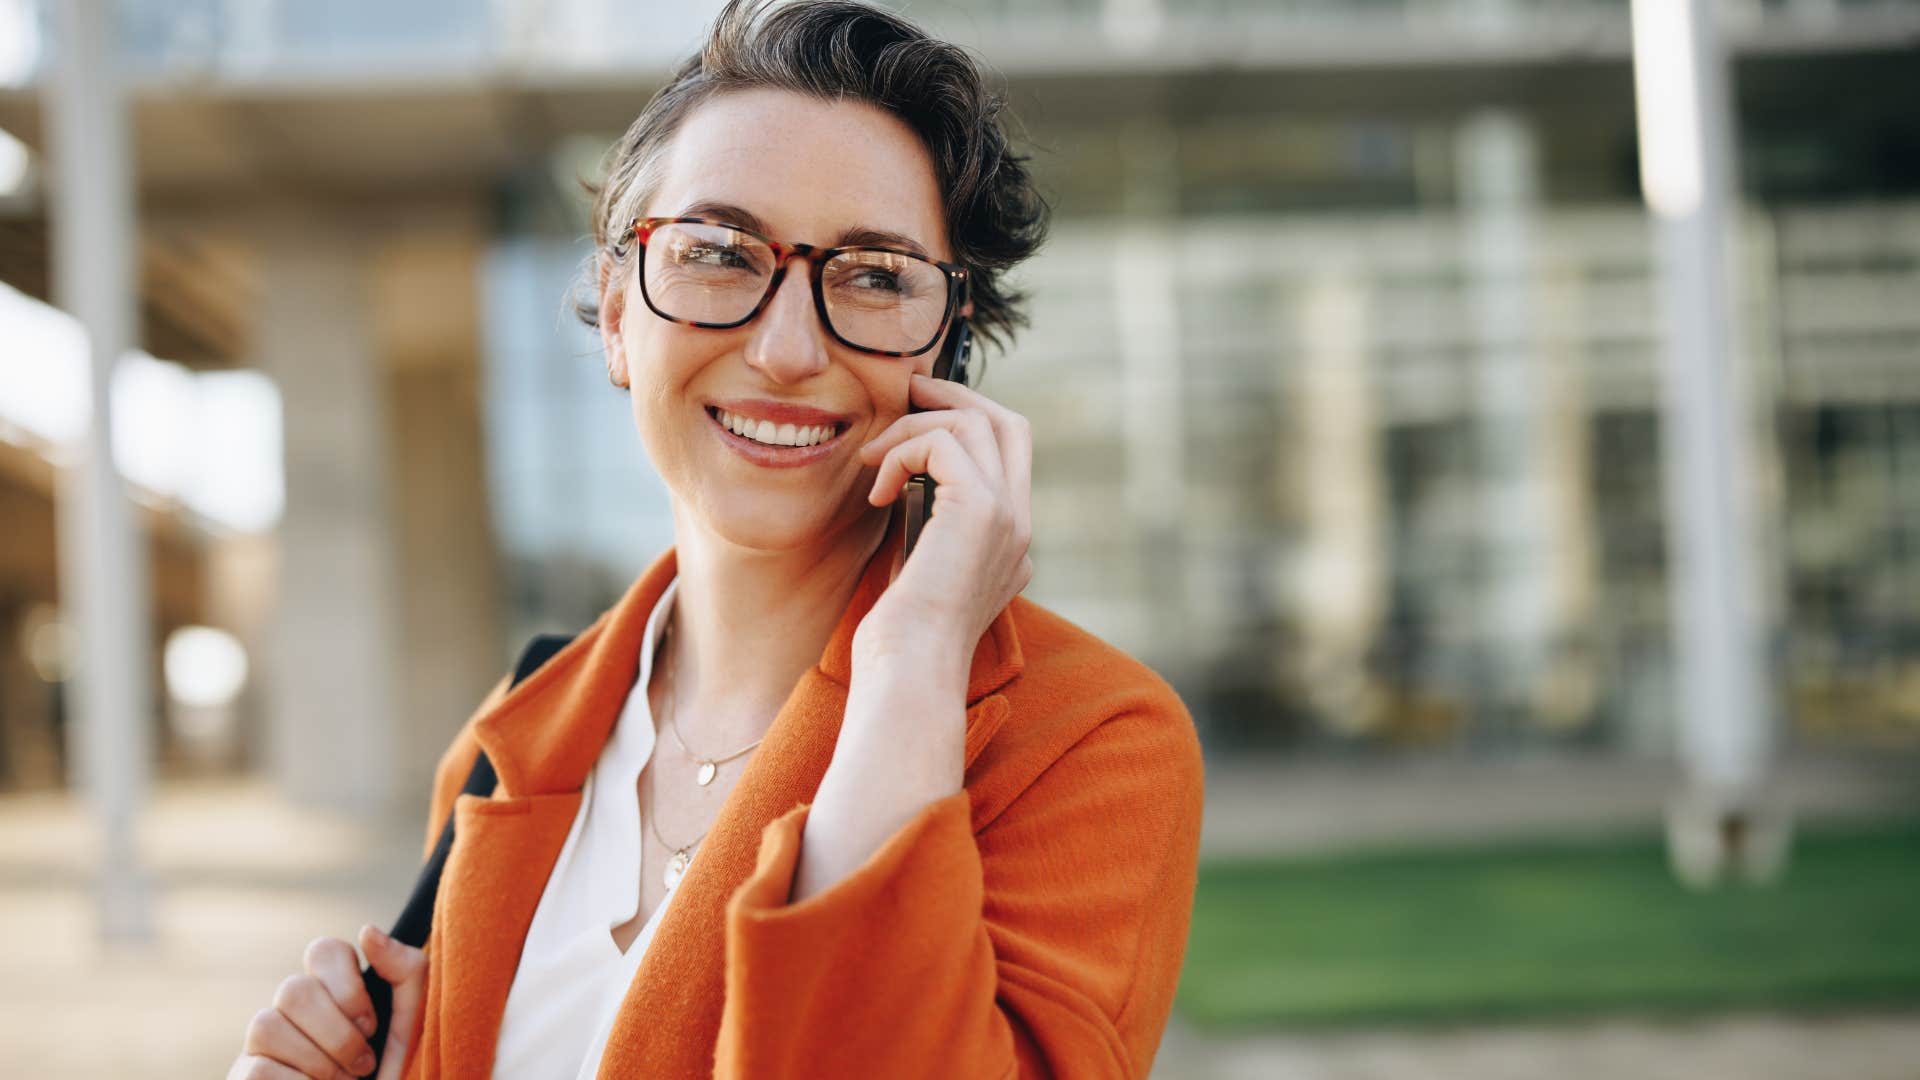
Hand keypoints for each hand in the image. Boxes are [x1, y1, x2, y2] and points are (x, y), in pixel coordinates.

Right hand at [227, 926, 426, 1079]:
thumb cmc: (399, 1071)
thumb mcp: (417, 1023)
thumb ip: (406, 972)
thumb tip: (366, 931)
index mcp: (334, 989)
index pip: (323, 950)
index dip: (347, 986)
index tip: (372, 1025)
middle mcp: (293, 1010)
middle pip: (293, 989)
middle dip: (336, 1034)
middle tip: (364, 1065)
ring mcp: (264, 1043)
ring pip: (265, 1025)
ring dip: (317, 1063)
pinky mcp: (245, 1076)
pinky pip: (256, 1069)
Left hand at [856, 372, 1033, 663]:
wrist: (911, 673)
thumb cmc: (902, 639)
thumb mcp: (922, 574)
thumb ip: (931, 532)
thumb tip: (906, 490)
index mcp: (1011, 538)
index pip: (1009, 451)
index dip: (966, 419)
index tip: (915, 414)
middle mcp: (1020, 522)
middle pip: (1007, 422)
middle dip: (955, 393)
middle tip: (907, 389)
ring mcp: (1007, 514)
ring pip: (973, 421)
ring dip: (912, 427)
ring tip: (872, 459)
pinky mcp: (981, 510)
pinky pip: (942, 441)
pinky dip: (901, 452)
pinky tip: (877, 493)